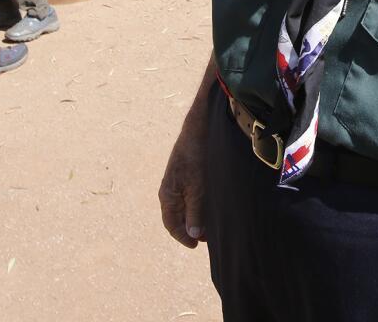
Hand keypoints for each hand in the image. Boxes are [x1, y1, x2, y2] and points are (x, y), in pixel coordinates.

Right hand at [158, 115, 209, 247]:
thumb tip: (193, 234)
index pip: (171, 225)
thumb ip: (194, 212)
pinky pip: (188, 197)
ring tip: (210, 224)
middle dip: (190, 229)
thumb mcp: (197, 189)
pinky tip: (209, 207)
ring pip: (184, 208)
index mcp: (168, 196)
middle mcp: (169, 192)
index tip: (195, 245)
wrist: (197, 132)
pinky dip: (197, 206)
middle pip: (177, 218)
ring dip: (195, 217)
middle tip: (207, 237)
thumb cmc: (195, 160)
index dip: (183, 237)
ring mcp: (177, 184)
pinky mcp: (185, 177)